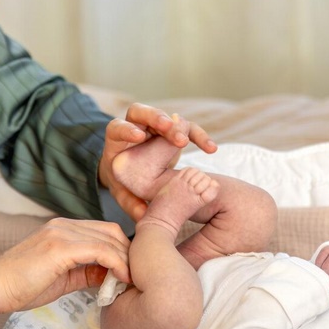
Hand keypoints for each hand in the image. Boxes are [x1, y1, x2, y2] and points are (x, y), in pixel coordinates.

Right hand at [0, 218, 130, 328]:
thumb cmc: (21, 286)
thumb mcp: (61, 278)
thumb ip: (86, 271)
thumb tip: (111, 275)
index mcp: (62, 228)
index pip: (103, 230)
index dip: (121, 249)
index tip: (129, 271)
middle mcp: (63, 224)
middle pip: (110, 231)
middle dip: (128, 252)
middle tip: (134, 276)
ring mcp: (61, 233)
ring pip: (108, 238)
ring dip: (124, 259)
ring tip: (130, 280)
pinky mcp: (60, 246)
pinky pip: (100, 250)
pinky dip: (116, 263)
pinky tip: (120, 279)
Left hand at [98, 103, 216, 220]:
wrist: (130, 170)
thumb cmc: (123, 180)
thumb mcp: (122, 192)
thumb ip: (130, 202)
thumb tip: (142, 215)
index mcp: (117, 140)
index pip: (118, 128)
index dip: (127, 129)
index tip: (138, 136)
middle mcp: (136, 128)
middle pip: (143, 113)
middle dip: (156, 118)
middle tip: (168, 127)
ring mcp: (156, 127)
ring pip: (168, 118)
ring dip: (180, 127)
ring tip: (186, 141)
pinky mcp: (173, 131)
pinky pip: (188, 129)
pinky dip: (199, 137)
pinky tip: (211, 149)